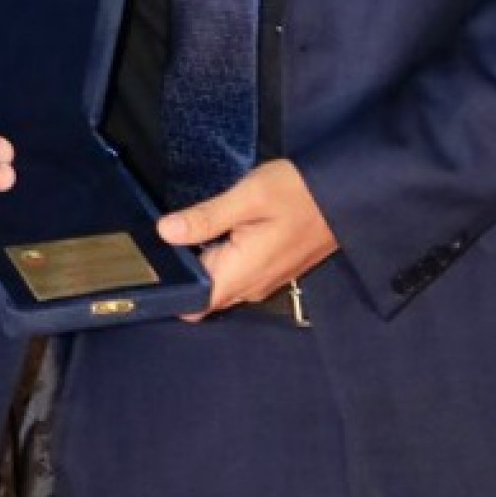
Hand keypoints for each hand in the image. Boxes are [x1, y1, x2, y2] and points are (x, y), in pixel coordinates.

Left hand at [156, 158, 337, 315]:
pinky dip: (220, 259)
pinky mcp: (272, 270)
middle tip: (160, 239)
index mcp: (241, 275)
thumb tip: (165, 232)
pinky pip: (236, 274)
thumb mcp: (249, 197)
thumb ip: (206, 218)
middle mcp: (251, 288)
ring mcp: (264, 281)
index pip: (193, 303)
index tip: (148, 262)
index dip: (170, 288)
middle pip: (204, 295)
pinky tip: (211, 232)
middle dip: (182, 273)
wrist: (346, 194)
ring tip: (181, 232)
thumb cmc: (298, 193)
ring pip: (219, 284)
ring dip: (201, 265)